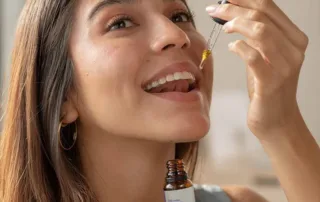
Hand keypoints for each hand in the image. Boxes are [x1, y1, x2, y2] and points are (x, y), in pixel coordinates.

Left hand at [206, 0, 308, 138]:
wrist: (276, 119)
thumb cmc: (267, 87)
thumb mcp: (265, 56)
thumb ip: (257, 36)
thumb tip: (234, 15)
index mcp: (294, 39)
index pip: (270, 8)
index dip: (244, 0)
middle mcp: (293, 49)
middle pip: (262, 17)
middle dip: (233, 9)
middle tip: (215, 10)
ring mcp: (284, 66)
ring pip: (260, 32)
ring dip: (236, 25)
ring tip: (224, 27)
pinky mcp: (271, 82)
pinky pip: (253, 56)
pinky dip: (239, 47)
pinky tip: (232, 46)